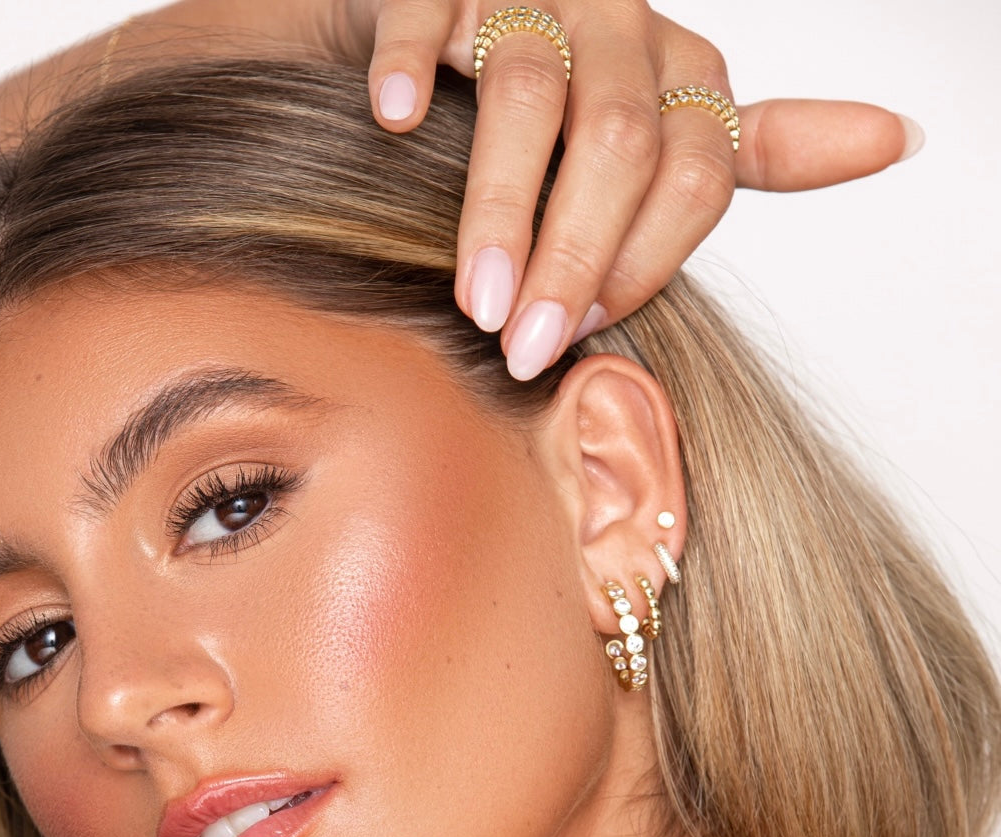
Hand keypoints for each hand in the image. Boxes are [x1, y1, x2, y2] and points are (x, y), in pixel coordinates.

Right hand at [345, 0, 914, 376]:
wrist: (448, 32)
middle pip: (618, 142)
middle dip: (573, 257)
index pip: (696, 173)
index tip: (583, 337)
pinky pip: (429, 7)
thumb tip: (897, 139)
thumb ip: (762, 148)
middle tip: (524, 347)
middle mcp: (622, 21)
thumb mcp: (669, 131)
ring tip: (474, 299)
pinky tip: (395, 121)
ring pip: (531, 94)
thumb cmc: (560, 110)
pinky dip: (412, 64)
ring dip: (500, 208)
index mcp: (682, 72)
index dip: (644, 264)